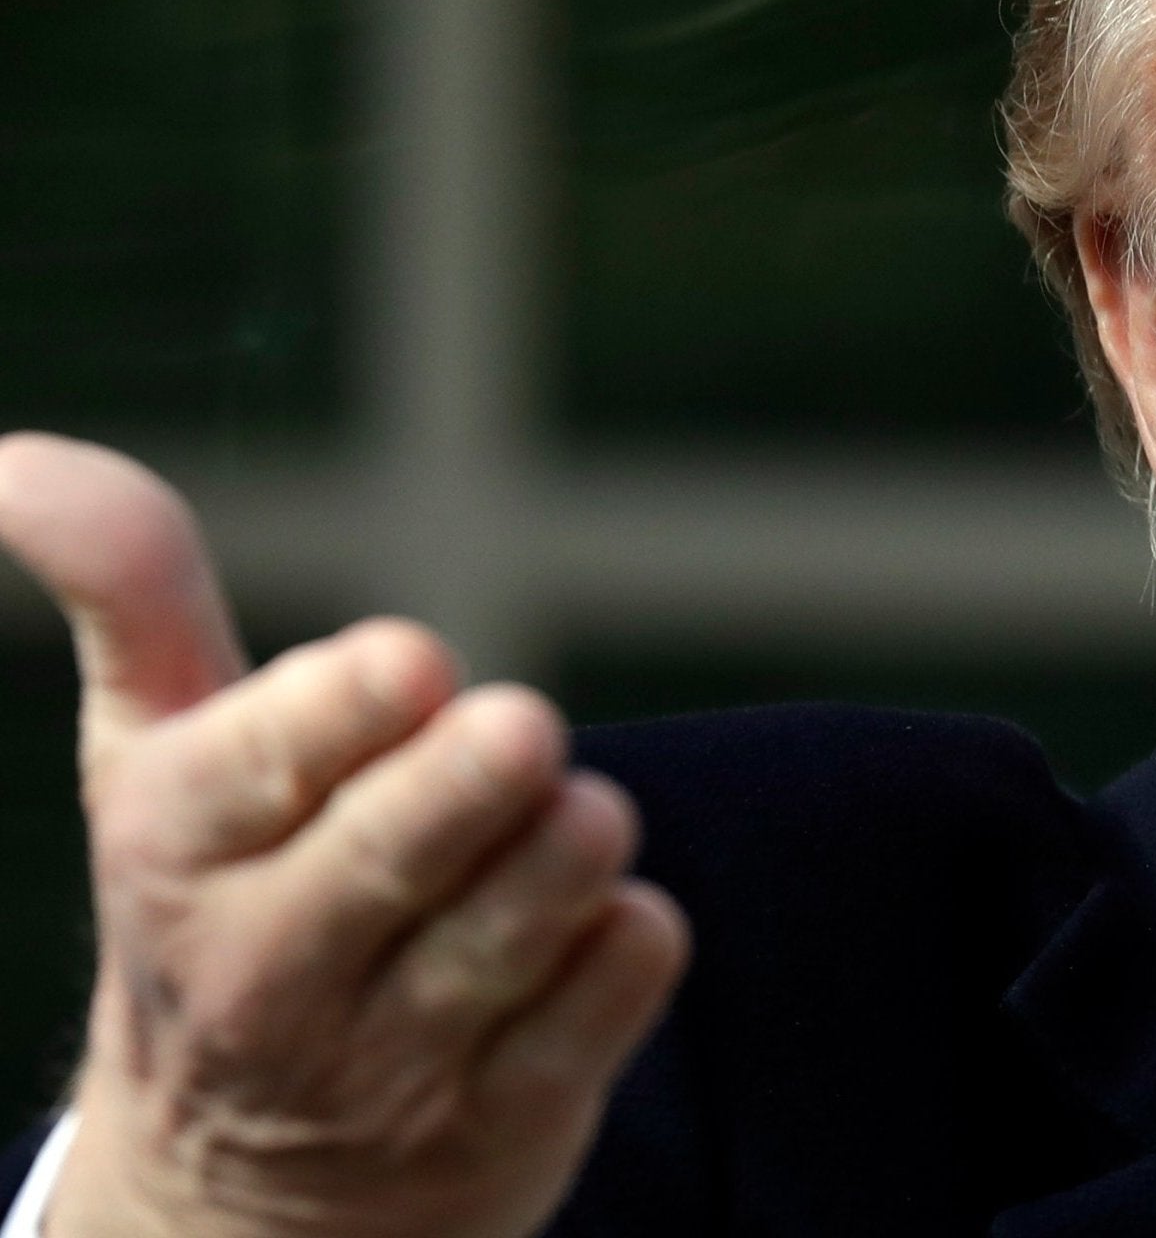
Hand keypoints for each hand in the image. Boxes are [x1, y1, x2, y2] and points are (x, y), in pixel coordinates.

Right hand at [0, 434, 689, 1237]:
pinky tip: (596, 923)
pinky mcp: (503, 1123)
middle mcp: (265, 969)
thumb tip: (14, 456)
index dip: (349, 706)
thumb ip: (124, 586)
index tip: (412, 664)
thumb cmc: (222, 899)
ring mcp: (387, 1064)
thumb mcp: (153, 750)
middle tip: (522, 729)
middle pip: (398, 851)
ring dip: (574, 844)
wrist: (239, 1200)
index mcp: (175, 847)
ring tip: (571, 817)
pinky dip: (629, 938)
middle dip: (479, 774)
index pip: (259, 766)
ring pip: (522, 918)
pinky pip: (610, 994)